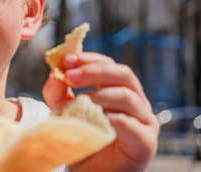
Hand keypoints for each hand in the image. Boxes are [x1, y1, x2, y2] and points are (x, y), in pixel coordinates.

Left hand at [42, 52, 158, 171]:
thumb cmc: (82, 141)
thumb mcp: (64, 112)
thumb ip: (58, 93)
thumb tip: (54, 74)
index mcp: (118, 90)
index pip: (108, 64)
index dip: (88, 59)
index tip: (66, 60)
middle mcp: (135, 102)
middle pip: (122, 74)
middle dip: (94, 71)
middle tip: (70, 76)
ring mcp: (144, 121)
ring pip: (128, 96)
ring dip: (99, 95)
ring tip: (79, 102)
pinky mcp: (146, 142)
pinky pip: (132, 124)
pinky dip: (111, 118)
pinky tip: (95, 119)